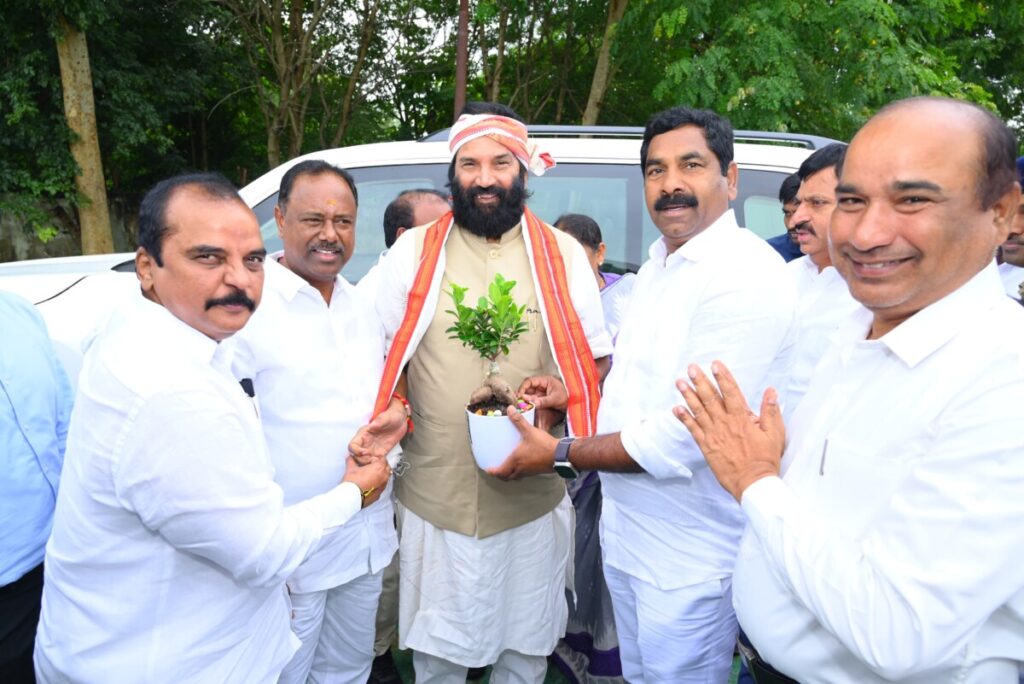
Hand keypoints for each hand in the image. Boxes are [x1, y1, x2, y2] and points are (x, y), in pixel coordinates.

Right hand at [342, 456, 390, 507]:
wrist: (351, 497)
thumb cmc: (353, 483)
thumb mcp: (351, 468)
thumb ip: (351, 460)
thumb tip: (350, 457)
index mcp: (379, 467)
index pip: (382, 458)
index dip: (376, 458)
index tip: (370, 459)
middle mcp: (384, 476)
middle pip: (386, 467)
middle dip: (380, 465)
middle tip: (371, 466)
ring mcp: (383, 486)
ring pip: (385, 477)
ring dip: (380, 475)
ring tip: (370, 475)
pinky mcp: (379, 494)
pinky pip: (381, 486)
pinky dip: (378, 484)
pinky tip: (369, 484)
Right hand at [348, 399, 408, 464]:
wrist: (401, 419)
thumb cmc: (392, 415)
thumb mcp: (387, 416)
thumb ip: (379, 421)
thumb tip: (372, 426)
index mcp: (364, 433)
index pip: (353, 445)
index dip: (356, 451)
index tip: (365, 453)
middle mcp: (366, 442)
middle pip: (356, 455)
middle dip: (362, 460)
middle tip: (372, 460)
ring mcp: (373, 448)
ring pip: (364, 460)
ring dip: (368, 464)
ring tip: (377, 463)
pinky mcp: (381, 452)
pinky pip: (375, 461)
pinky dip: (377, 464)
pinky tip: (382, 463)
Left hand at [486, 406, 559, 480]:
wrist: (560, 455)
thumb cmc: (544, 445)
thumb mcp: (529, 431)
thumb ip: (518, 420)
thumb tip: (509, 410)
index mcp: (516, 460)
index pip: (501, 471)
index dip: (493, 472)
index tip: (488, 470)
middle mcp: (521, 468)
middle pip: (507, 477)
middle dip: (500, 475)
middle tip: (496, 471)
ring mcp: (529, 471)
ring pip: (516, 477)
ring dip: (510, 475)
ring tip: (508, 469)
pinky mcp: (537, 471)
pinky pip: (524, 475)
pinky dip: (519, 472)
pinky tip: (522, 466)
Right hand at [518, 375, 567, 429]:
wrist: (574, 403)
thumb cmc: (568, 397)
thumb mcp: (556, 399)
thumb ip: (544, 401)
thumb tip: (534, 403)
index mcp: (545, 380)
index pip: (530, 381)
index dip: (523, 388)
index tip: (519, 395)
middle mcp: (541, 385)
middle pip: (527, 388)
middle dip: (522, 395)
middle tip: (518, 402)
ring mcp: (541, 392)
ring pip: (529, 394)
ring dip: (525, 400)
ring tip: (521, 405)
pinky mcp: (541, 399)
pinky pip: (532, 400)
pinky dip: (529, 403)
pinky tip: (527, 407)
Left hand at [672, 361, 784, 500]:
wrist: (753, 483)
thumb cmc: (765, 459)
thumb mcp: (775, 434)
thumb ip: (771, 412)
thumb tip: (771, 392)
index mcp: (742, 418)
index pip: (731, 392)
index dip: (723, 377)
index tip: (715, 364)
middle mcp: (725, 423)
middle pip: (711, 398)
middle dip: (701, 381)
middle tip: (691, 368)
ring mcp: (714, 434)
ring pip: (699, 411)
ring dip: (688, 395)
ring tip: (679, 382)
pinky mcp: (706, 446)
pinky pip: (692, 430)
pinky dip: (684, 419)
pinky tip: (676, 409)